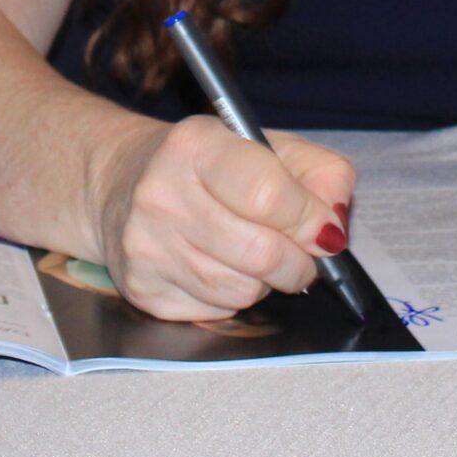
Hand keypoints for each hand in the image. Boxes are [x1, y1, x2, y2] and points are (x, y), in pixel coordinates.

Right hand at [90, 116, 355, 320]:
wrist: (121, 183)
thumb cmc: (211, 165)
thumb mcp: (269, 147)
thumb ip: (321, 174)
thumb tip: (335, 227)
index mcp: (195, 145)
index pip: (267, 194)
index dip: (309, 219)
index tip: (325, 231)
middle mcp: (161, 194)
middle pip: (260, 253)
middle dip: (298, 262)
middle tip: (304, 256)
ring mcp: (146, 246)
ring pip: (241, 291)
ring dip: (266, 282)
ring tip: (258, 256)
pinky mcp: (141, 289)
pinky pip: (216, 312)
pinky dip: (233, 298)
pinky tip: (221, 268)